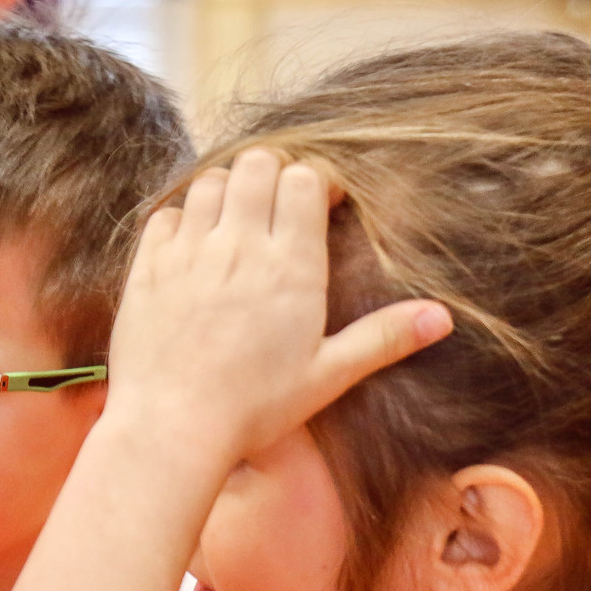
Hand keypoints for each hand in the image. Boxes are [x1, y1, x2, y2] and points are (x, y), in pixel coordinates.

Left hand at [104, 150, 452, 470]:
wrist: (171, 427)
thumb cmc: (254, 408)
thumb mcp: (328, 375)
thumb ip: (383, 338)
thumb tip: (442, 317)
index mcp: (292, 266)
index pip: (305, 179)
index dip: (316, 180)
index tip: (322, 205)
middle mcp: (239, 246)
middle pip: (257, 164)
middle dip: (273, 172)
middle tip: (279, 205)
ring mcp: (188, 252)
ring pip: (210, 181)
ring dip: (227, 189)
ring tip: (238, 222)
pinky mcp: (147, 266)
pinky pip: (165, 214)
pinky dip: (181, 217)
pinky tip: (193, 246)